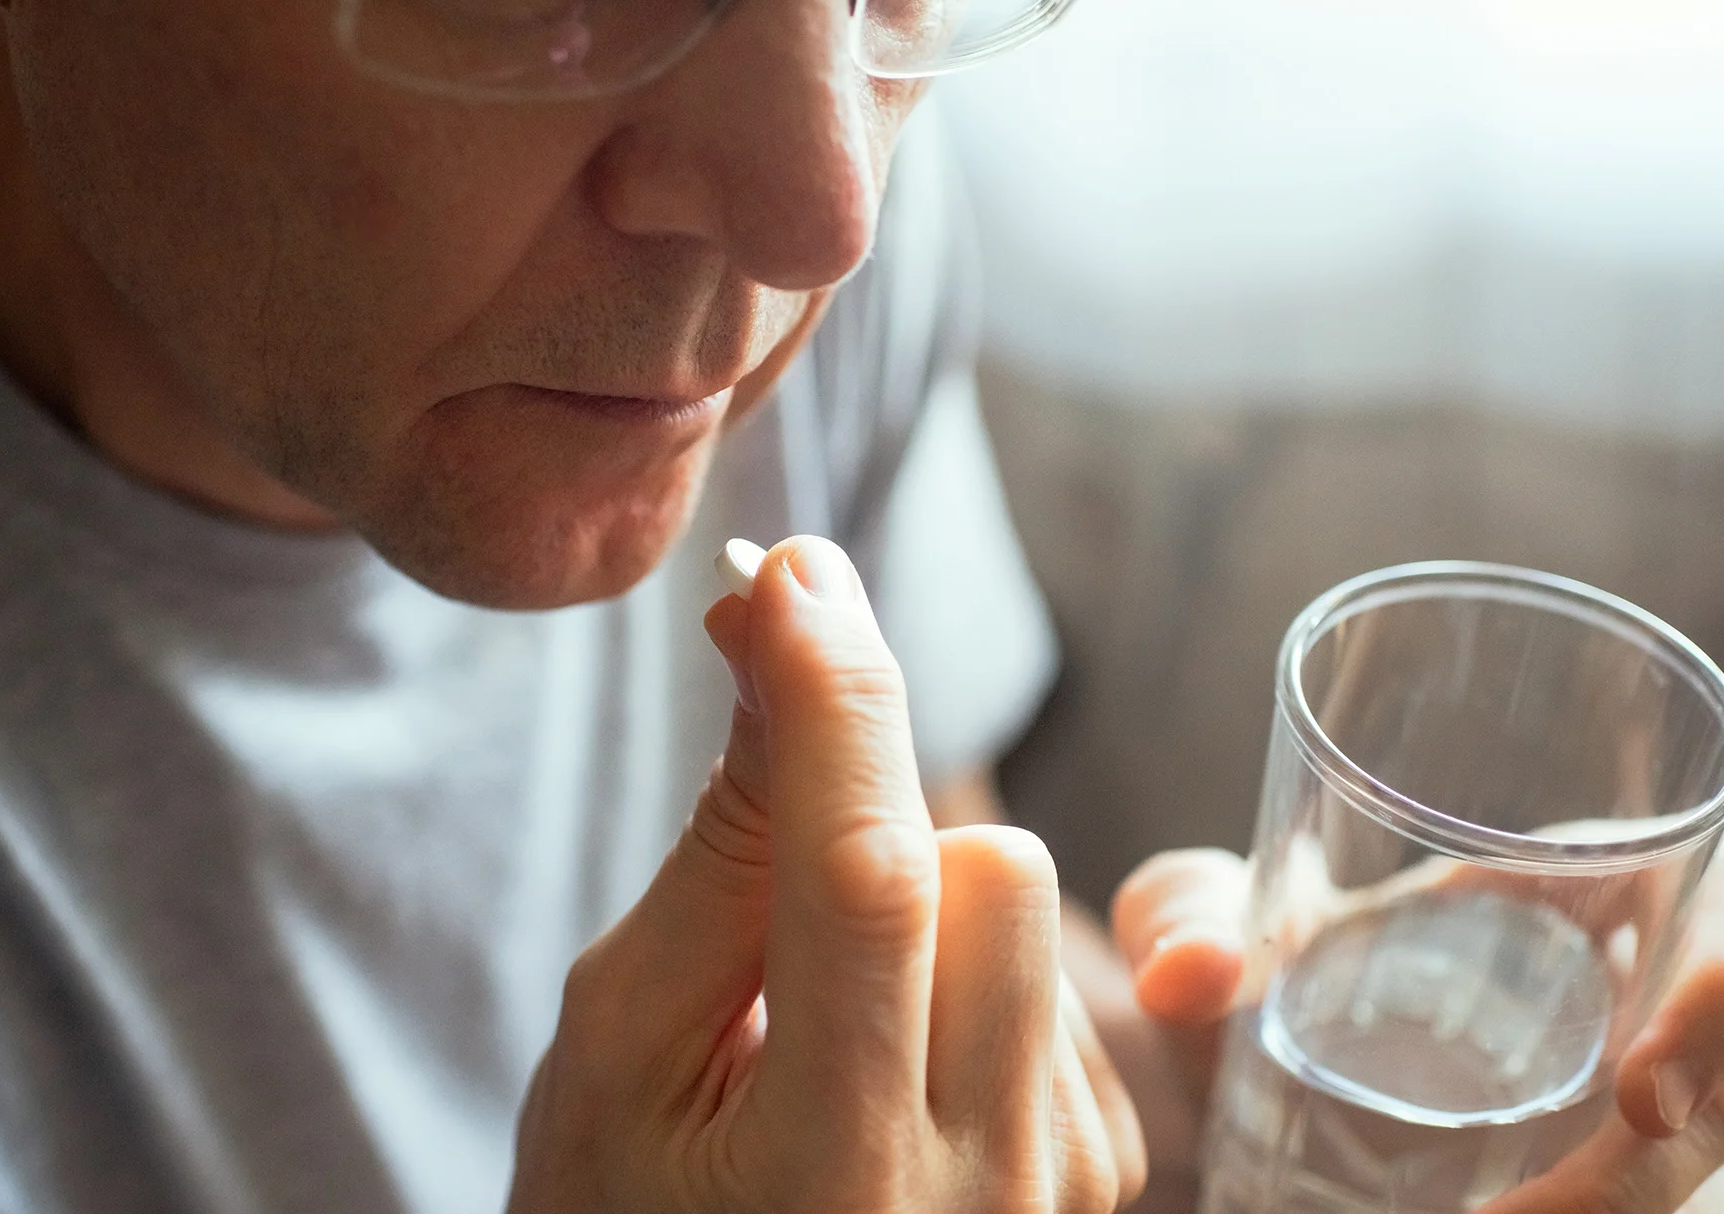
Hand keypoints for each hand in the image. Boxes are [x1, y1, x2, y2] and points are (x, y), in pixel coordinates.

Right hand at [510, 536, 1146, 1212]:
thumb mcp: (615, 1058)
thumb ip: (717, 863)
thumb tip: (781, 645)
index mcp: (832, 1175)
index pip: (865, 876)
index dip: (832, 703)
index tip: (788, 571)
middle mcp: (987, 1191)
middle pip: (986, 866)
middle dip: (870, 837)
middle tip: (766, 917)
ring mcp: (1067, 1194)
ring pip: (1031, 912)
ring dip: (923, 919)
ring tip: (820, 1037)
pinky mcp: (1108, 1180)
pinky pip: (1062, 988)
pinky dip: (971, 990)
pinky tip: (888, 1081)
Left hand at [1101, 820, 1723, 1212]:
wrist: (1234, 1051)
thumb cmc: (1266, 943)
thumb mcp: (1212, 909)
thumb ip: (1182, 912)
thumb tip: (1184, 978)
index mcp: (1587, 882)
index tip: (1641, 1090)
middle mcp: (1629, 994)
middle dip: (1669, 1167)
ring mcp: (1614, 1102)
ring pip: (1676, 1172)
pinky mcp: (1579, 1174)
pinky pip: (1610, 1207)